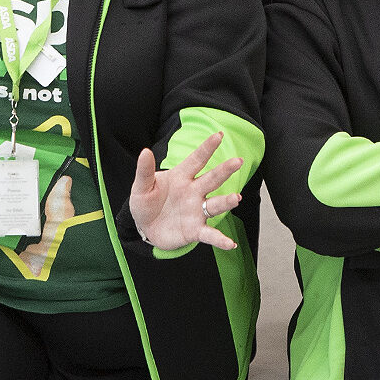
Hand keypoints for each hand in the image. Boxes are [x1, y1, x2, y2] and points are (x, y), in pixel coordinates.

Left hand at [128, 132, 244, 252]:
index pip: (197, 160)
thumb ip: (145, 171)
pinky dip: (220, 239)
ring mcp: (196, 211)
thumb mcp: (141, 187)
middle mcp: (193, 192)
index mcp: (181, 177)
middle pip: (212, 179)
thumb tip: (145, 151)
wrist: (144, 228)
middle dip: (225, 170)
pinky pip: (210, 234)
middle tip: (238, 161)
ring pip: (214, 205)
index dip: (207, 148)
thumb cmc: (145, 203)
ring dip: (226, 202)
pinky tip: (230, 244)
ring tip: (236, 198)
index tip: (219, 135)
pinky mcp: (195, 230)